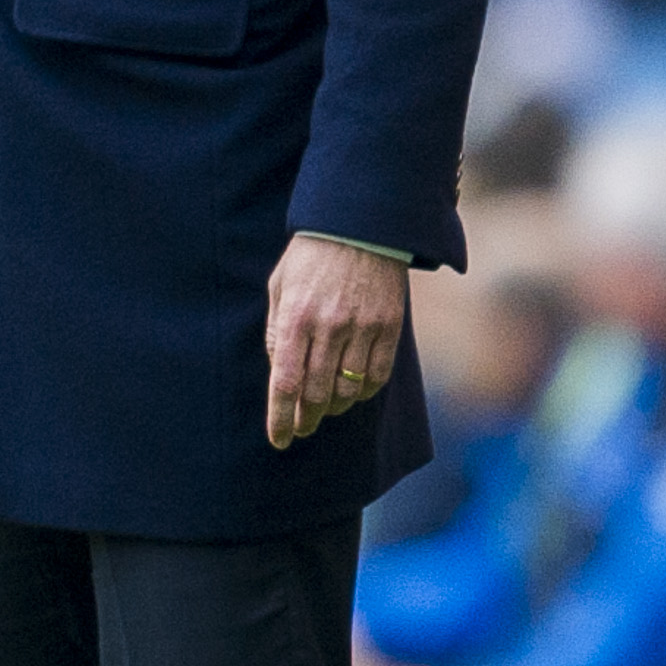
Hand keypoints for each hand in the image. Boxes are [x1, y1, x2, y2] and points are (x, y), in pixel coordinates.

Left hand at [264, 232, 408, 450]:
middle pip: (316, 393)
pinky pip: (377, 375)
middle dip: (306, 419)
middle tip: (302, 428)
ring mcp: (362, 327)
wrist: (360, 224)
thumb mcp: (280, 285)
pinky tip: (353, 391)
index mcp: (295, 316)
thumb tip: (278, 370)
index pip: (285, 382)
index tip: (279, 440)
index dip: (280, 418)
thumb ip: (277, 329)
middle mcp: (328, 326)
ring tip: (325, 408)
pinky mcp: (389, 326)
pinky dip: (363, 392)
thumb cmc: (312, 255)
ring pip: (347, 389)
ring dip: (334, 407)